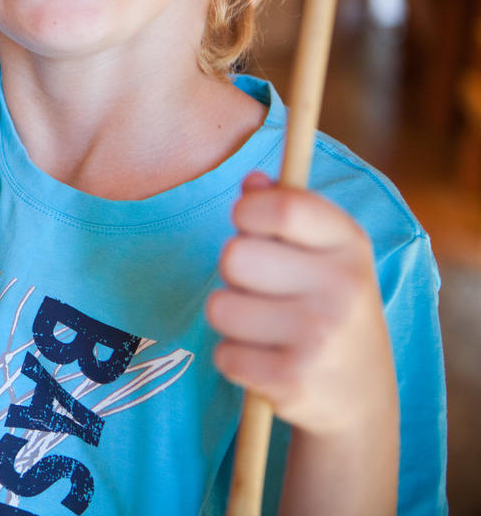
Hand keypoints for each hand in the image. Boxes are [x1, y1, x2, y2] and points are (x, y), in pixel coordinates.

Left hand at [205, 172, 396, 435]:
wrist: (362, 401)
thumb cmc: (329, 308)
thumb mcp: (324, 255)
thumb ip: (286, 212)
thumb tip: (252, 181)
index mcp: (349, 245)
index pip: (280, 208)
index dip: (247, 213)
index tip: (248, 225)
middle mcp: (342, 287)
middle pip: (233, 256)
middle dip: (233, 273)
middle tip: (261, 289)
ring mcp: (320, 336)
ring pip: (219, 307)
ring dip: (231, 320)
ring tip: (266, 329)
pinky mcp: (293, 379)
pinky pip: (224, 355)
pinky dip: (236, 360)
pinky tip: (268, 362)